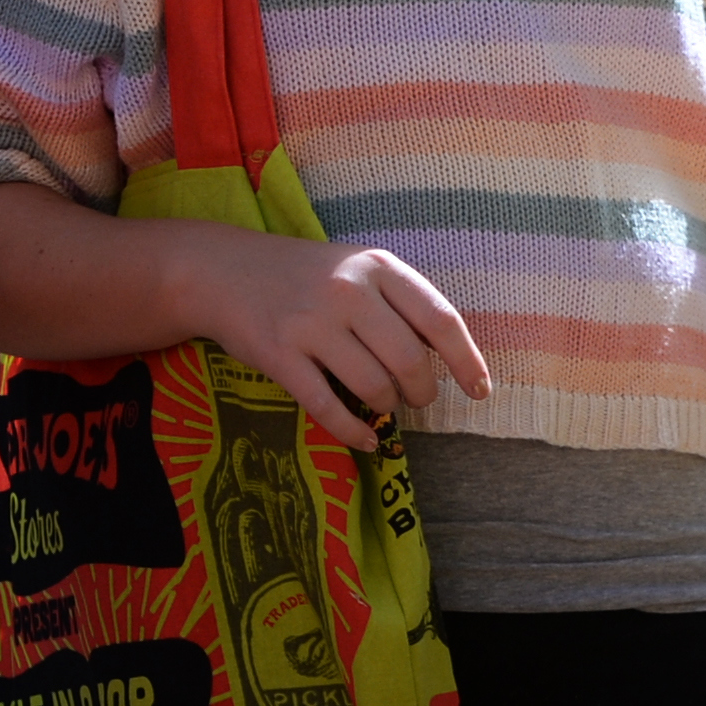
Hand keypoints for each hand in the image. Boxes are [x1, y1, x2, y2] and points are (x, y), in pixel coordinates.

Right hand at [183, 230, 492, 451]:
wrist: (224, 271)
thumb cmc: (305, 276)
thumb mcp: (357, 269)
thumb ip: (399, 304)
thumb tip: (447, 361)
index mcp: (378, 267)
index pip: (440, 319)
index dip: (467, 361)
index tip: (480, 390)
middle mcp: (348, 291)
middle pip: (409, 361)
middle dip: (422, 392)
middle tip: (416, 398)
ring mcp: (312, 323)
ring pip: (373, 386)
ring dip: (387, 407)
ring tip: (384, 405)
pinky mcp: (280, 355)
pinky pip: (327, 407)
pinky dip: (353, 431)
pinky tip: (366, 438)